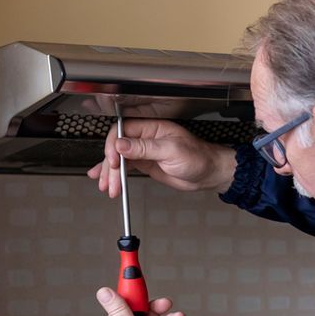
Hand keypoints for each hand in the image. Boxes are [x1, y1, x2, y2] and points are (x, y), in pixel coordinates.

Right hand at [87, 119, 237, 197]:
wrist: (209, 174)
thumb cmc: (198, 158)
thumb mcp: (171, 151)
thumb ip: (144, 148)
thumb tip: (121, 144)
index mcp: (152, 128)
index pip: (122, 131)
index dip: (114, 145)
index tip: (114, 161)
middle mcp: (145, 138)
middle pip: (118, 147)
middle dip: (111, 165)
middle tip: (110, 181)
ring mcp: (144, 152)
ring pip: (119, 159)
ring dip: (110, 173)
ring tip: (107, 187)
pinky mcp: (146, 164)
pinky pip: (126, 167)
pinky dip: (115, 174)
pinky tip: (105, 179)